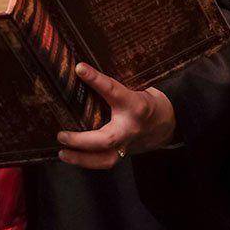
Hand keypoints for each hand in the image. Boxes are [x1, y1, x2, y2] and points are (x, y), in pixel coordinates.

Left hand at [56, 63, 176, 168]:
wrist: (168, 123)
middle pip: (107, 139)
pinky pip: (105, 162)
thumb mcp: (136, 88)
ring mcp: (128, 144)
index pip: (114, 90)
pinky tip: (72, 157)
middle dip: (82, 140)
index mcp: (135, 105)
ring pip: (105, 159)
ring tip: (62, 153)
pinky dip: (87, 162)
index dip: (97, 79)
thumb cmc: (147, 102)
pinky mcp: (125, 154)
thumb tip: (83, 68)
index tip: (80, 69)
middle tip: (61, 135)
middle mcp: (131, 127)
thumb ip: (112, 85)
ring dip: (81, 158)